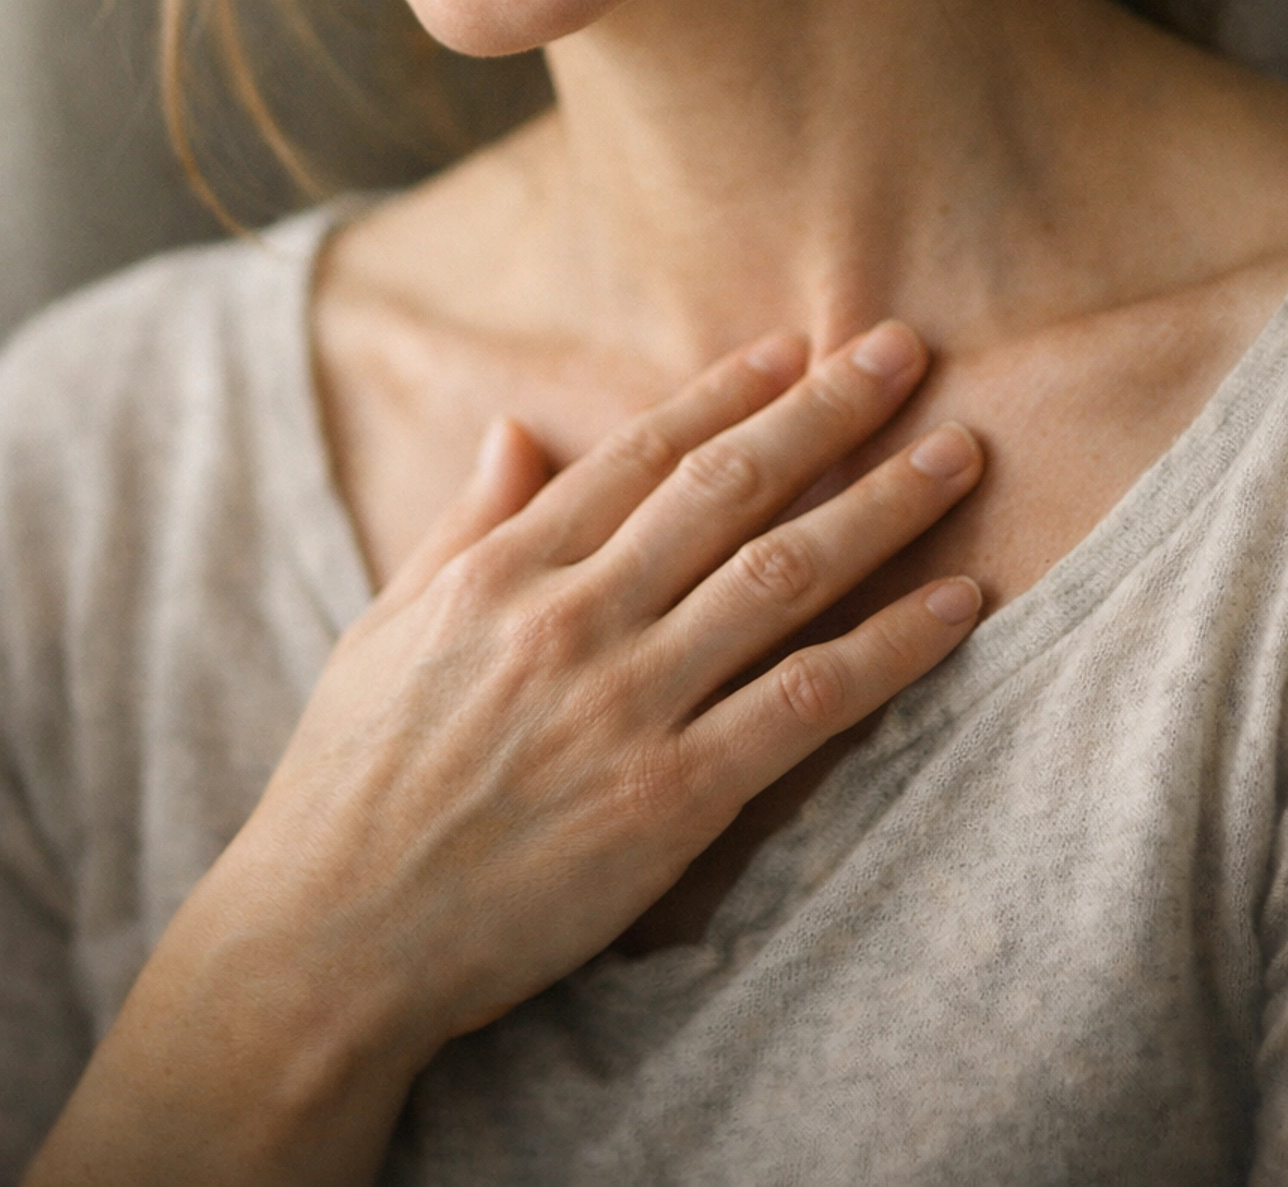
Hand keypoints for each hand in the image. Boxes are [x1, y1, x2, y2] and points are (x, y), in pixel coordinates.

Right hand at [26, 321, 980, 1186]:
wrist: (328, 942)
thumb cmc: (350, 781)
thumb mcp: (385, 626)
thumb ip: (464, 523)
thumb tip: (513, 427)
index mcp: (502, 570)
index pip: (642, 453)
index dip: (731, 390)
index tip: (800, 345)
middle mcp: (571, 617)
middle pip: (728, 489)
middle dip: (828, 411)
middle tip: (907, 350)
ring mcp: (623, 707)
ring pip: (782, 578)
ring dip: (881, 507)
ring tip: (959, 455)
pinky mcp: (667, 802)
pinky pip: (803, 706)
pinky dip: (890, 648)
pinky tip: (957, 605)